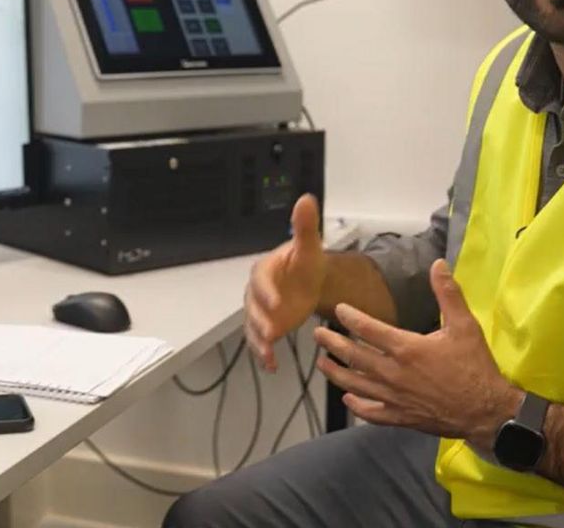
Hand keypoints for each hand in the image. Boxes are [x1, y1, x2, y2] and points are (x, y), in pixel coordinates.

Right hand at [244, 194, 327, 372]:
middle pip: (252, 307)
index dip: (266, 292)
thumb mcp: (310, 246)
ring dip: (259, 341)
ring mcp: (260, 311)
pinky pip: (260, 340)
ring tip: (268, 354)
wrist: (310, 281)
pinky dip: (263, 352)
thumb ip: (306, 226)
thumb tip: (306, 199)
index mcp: (264, 270)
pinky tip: (271, 365)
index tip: (277, 304)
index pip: (260, 281)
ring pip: (253, 327)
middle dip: (259, 321)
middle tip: (270, 334)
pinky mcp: (265, 326)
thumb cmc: (306, 263)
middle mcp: (257, 292)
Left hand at [314, 258, 518, 449]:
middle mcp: (393, 373)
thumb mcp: (465, 325)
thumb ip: (448, 293)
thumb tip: (438, 263)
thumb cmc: (474, 366)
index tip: (339, 309)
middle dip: (333, 344)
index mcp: (406, 348)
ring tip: (322, 364)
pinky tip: (348, 398)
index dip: (350, 317)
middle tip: (317, 335)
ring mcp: (394, 398)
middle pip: (354, 357)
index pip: (368, 329)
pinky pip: (371, 413)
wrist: (485, 411)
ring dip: (336, 374)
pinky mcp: (400, 418)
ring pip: (355, 385)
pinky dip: (356, 405)